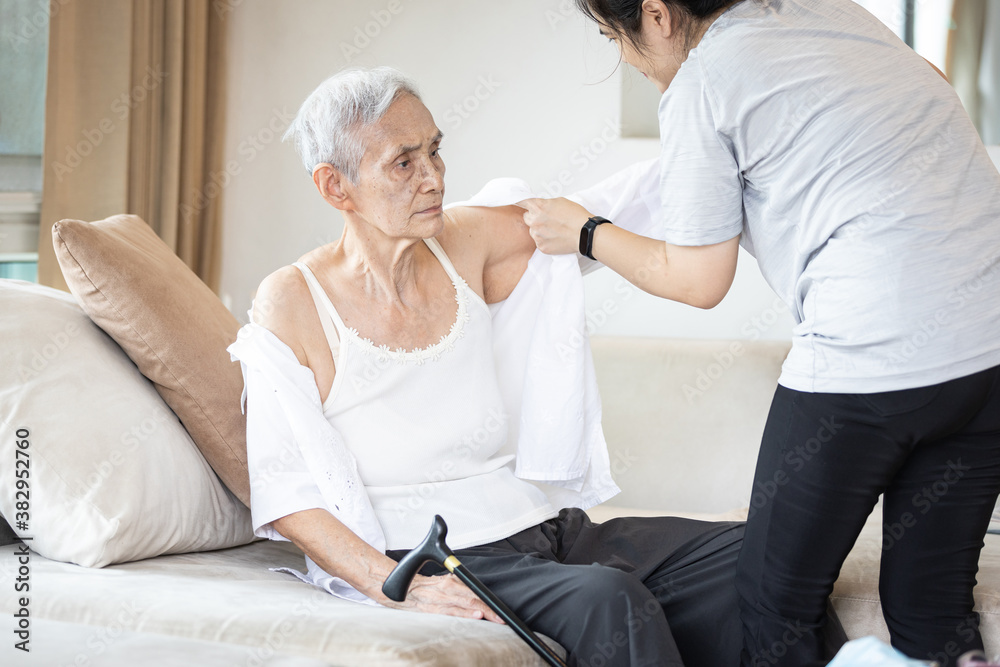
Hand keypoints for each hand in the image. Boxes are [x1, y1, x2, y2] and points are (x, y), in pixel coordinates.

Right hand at [380, 573, 504, 623]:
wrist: (403, 590)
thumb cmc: (425, 586)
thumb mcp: (443, 580)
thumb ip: (459, 585)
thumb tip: (475, 593)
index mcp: (451, 580)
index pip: (474, 591)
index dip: (487, 599)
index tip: (498, 607)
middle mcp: (447, 589)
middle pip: (473, 599)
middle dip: (489, 609)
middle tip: (501, 617)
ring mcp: (441, 600)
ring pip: (465, 606)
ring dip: (481, 612)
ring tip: (493, 617)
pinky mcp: (434, 610)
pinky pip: (452, 613)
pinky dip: (464, 614)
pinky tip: (475, 616)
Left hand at [518, 197, 593, 254]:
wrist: (585, 234)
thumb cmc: (576, 216)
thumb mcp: (560, 201)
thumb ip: (545, 204)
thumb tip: (539, 207)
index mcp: (538, 207)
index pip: (522, 202)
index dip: (521, 202)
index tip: (516, 202)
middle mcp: (534, 221)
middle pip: (527, 217)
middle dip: (534, 217)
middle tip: (548, 219)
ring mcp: (537, 235)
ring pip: (532, 231)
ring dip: (539, 230)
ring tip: (555, 230)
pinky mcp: (541, 247)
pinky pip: (539, 242)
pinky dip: (545, 240)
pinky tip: (556, 238)